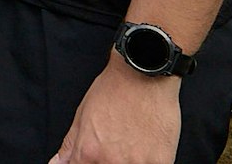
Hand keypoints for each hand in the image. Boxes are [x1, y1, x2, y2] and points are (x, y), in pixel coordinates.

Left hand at [50, 57, 180, 163]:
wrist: (143, 76)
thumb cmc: (113, 91)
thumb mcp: (82, 116)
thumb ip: (70, 146)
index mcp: (88, 152)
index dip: (85, 163)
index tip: (93, 158)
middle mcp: (111, 162)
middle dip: (107, 161)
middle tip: (116, 145)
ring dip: (129, 161)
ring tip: (131, 144)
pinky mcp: (161, 163)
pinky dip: (147, 161)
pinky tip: (146, 147)